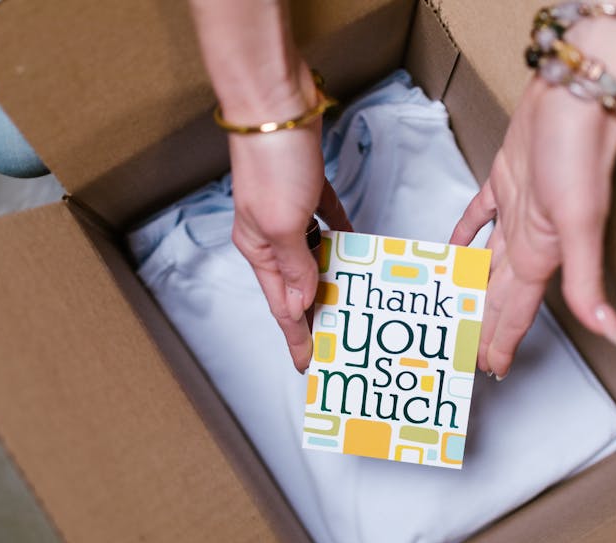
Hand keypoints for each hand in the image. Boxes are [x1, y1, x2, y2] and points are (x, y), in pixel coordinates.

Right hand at [227, 74, 351, 372]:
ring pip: (314, 255)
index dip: (296, 336)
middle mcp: (272, 233)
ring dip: (331, 277)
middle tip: (335, 340)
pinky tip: (356, 246)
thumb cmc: (272, 163)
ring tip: (351, 301)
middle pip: (297, 284)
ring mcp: (289, 209)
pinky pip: (328, 220)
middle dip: (314, 313)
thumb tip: (300, 304)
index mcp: (259, 248)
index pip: (281, 305)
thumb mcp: (283, 225)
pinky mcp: (307, 186)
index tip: (308, 364)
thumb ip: (295, 266)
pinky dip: (341, 235)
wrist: (275, 105)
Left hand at [450, 81, 615, 378]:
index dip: (502, 340)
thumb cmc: (579, 154)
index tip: (490, 368)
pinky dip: (464, 232)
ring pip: (485, 261)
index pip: (515, 311)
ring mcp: (516, 211)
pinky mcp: (505, 180)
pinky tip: (453, 244)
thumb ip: (587, 283)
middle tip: (462, 349)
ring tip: (452, 306)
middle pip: (497, 294)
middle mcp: (527, 240)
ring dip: (470, 285)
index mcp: (541, 256)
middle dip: (482, 324)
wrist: (575, 97)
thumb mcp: (580, 226)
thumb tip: (612, 334)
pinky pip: (479, 215)